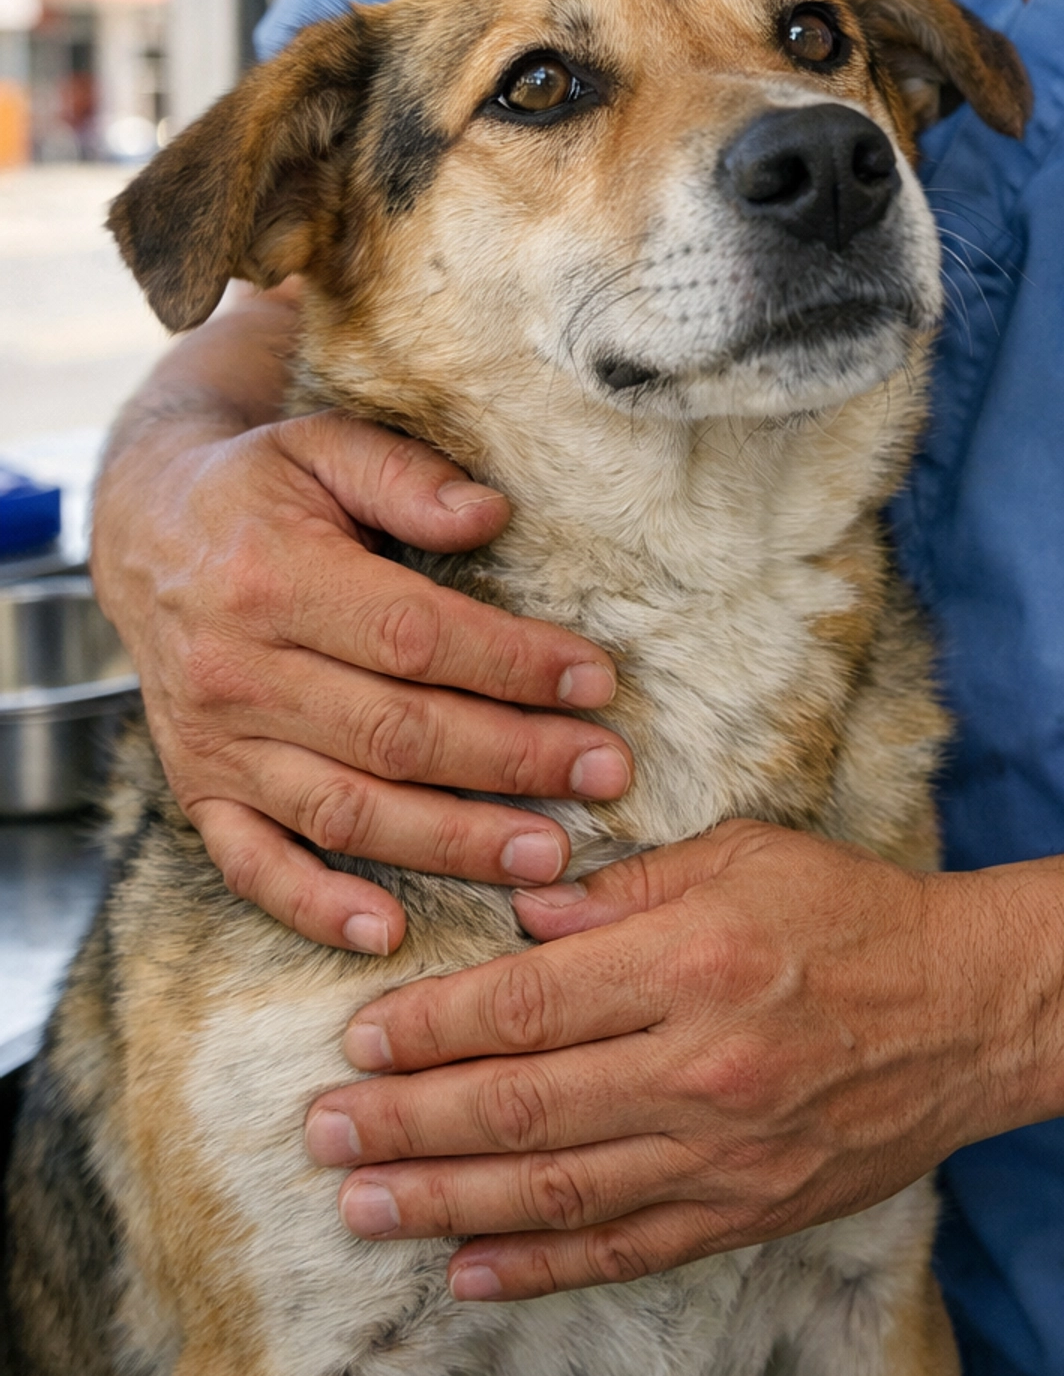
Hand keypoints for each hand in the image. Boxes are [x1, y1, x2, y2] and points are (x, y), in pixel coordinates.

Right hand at [92, 291, 631, 954]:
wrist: (147, 528)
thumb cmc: (261, 486)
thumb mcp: (323, 444)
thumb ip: (405, 475)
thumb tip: (491, 513)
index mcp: (273, 579)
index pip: (414, 636)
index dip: (510, 664)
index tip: (596, 681)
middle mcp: (238, 671)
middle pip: (394, 733)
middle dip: (512, 759)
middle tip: (604, 774)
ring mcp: (214, 743)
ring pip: (343, 808)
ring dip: (450, 842)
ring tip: (545, 856)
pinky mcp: (198, 790)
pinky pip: (252, 865)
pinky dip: (315, 906)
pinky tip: (389, 931)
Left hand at [303, 822, 1013, 1299]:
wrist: (972, 1011)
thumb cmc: (854, 913)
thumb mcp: (746, 855)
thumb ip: (628, 888)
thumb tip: (525, 911)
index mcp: (692, 960)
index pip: (528, 1003)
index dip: (431, 1026)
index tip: (361, 1036)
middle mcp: (699, 1065)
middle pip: (521, 1106)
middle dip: (406, 1121)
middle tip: (324, 1132)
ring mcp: (723, 1153)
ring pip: (555, 1191)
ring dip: (445, 1202)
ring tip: (363, 1205)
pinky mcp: (748, 1209)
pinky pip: (626, 1250)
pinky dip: (539, 1267)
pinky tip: (467, 1270)